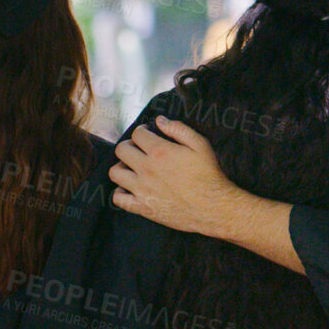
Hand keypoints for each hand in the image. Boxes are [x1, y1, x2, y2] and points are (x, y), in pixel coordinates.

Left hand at [111, 117, 246, 237]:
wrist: (213, 207)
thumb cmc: (209, 175)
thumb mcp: (201, 145)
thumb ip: (179, 129)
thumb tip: (160, 120)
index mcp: (160, 151)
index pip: (137, 134)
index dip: (142, 131)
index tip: (147, 134)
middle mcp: (146, 169)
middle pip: (121, 150)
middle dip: (129, 146)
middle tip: (138, 150)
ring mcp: (142, 189)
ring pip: (115, 172)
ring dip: (122, 167)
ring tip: (132, 168)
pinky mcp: (142, 207)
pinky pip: (118, 198)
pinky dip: (121, 192)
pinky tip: (131, 189)